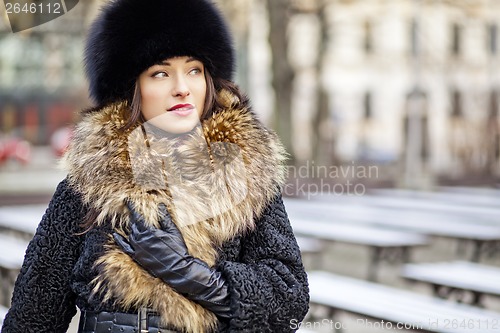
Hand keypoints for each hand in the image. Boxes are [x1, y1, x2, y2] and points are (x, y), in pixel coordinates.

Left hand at [113, 201, 230, 317]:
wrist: (176, 269)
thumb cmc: (177, 249)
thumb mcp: (173, 231)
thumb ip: (165, 218)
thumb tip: (160, 205)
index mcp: (150, 232)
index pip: (137, 216)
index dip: (131, 207)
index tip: (127, 200)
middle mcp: (141, 239)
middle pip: (133, 224)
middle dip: (133, 216)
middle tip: (133, 210)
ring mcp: (138, 249)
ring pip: (130, 234)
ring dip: (131, 227)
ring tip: (133, 221)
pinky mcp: (137, 256)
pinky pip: (125, 247)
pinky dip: (119, 240)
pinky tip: (115, 234)